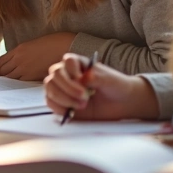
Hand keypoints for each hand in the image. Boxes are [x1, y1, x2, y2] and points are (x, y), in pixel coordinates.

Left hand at [0, 32, 76, 79]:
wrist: (64, 45)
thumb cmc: (51, 44)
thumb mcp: (32, 45)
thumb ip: (22, 54)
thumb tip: (15, 63)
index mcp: (18, 49)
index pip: (0, 61)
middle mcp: (18, 58)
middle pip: (3, 71)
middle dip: (1, 76)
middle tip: (0, 81)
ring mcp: (24, 67)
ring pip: (10, 78)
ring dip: (8, 81)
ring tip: (9, 85)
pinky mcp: (32, 75)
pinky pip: (20, 82)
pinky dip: (18, 84)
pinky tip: (19, 86)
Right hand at [43, 53, 159, 120]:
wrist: (122, 103)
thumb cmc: (115, 87)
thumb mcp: (108, 80)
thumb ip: (95, 77)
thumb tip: (81, 79)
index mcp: (78, 63)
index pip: (67, 61)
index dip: (73, 71)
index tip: (85, 81)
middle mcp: (67, 74)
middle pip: (54, 74)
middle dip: (67, 87)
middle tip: (84, 97)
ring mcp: (63, 88)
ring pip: (50, 88)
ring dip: (64, 98)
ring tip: (82, 105)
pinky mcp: (62, 103)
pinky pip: (51, 102)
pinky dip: (59, 107)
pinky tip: (73, 111)